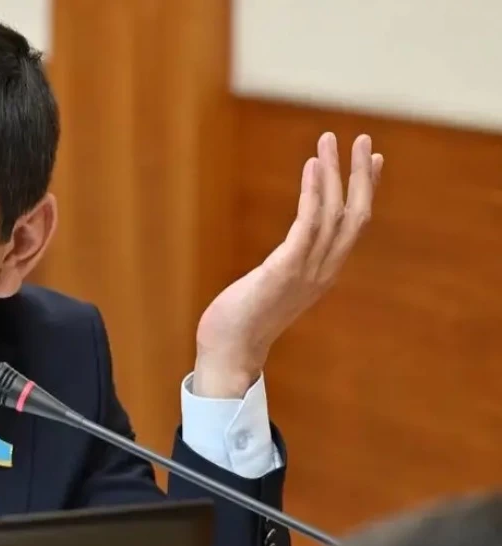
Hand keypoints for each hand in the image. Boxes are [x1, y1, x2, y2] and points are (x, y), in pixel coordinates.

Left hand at [193, 132, 383, 397]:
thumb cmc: (242, 321)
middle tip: (360, 139)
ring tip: (329, 141)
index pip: (353, 226)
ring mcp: (307, 272)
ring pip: (334, 213)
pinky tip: (311, 167)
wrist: (228, 352)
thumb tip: (283, 257)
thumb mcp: (272, 288)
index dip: (365, 190)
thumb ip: (286, 269)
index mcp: (322, 274)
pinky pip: (307, 225)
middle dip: (360, 176)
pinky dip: (313, 193)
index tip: (372, 159)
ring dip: (334, 173)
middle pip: (355, 215)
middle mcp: (323, 272)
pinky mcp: (284, 270)